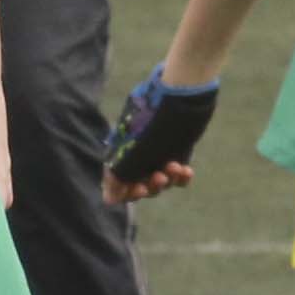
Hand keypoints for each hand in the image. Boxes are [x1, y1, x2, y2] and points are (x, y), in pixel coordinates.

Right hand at [104, 74, 220, 199]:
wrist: (180, 94)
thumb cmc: (152, 122)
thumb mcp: (131, 153)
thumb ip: (117, 177)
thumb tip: (109, 200)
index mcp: (120, 152)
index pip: (117, 184)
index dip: (126, 192)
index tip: (137, 189)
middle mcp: (136, 154)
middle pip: (139, 185)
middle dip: (149, 186)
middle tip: (159, 178)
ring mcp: (156, 151)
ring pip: (160, 181)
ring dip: (167, 180)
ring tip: (174, 167)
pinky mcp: (175, 149)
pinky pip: (176, 174)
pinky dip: (180, 176)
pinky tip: (186, 171)